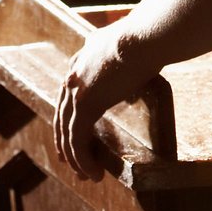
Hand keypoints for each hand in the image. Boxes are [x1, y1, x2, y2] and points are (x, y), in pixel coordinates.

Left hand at [54, 24, 155, 181]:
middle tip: (72, 163)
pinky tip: (95, 172)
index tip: (70, 135)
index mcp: (82, 58)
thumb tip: (139, 68)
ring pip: (68, 131)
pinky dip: (83, 159)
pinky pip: (78, 139)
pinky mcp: (86, 104)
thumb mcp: (131, 48)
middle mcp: (74, 73)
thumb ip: (127, 60)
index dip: (68, 116)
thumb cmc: (148, 38)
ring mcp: (77, 89)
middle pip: (63, 115)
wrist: (146, 36)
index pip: (68, 93)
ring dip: (76, 157)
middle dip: (66, 142)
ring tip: (87, 175)